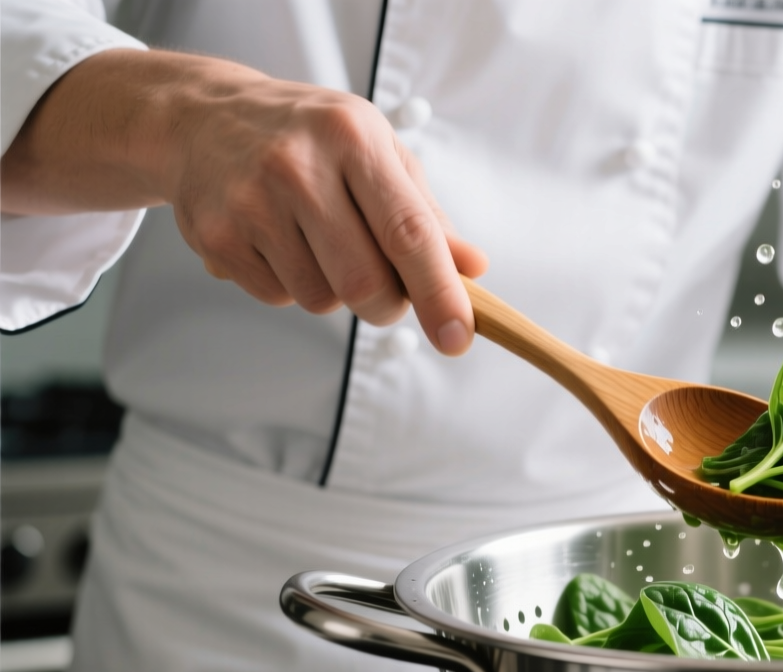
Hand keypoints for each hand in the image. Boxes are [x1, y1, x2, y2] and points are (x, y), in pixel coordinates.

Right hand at [1, 50, 484, 354]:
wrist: (204, 118)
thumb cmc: (307, 136)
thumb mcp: (376, 150)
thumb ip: (425, 214)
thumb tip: (471, 268)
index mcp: (353, 138)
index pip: (408, 233)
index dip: (439, 292)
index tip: (458, 336)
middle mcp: (298, 166)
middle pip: (365, 282)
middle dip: (388, 304)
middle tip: (387, 289)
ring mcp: (250, 202)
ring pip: (322, 299)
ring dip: (335, 291)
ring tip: (317, 240)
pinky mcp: (216, 236)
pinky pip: (278, 297)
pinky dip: (291, 285)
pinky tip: (279, 241)